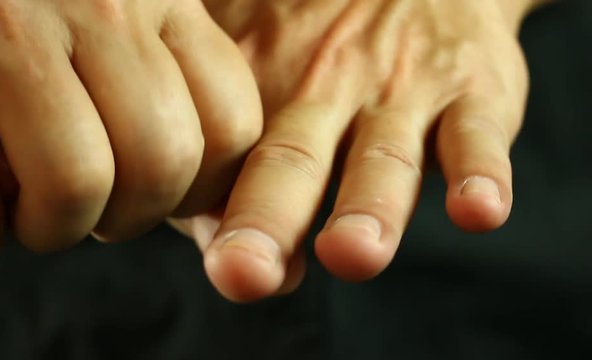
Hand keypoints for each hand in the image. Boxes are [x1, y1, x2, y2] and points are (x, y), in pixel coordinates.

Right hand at [0, 0, 261, 263]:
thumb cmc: (33, 11)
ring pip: (76, 183)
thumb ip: (164, 77)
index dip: (198, 189)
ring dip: (52, 227)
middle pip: (162, 163)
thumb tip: (194, 183)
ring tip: (28, 208)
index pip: (232, 126)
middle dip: (127, 217)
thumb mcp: (121, 18)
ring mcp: (8, 27)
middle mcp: (99, 4)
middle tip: (89, 208)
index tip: (154, 193)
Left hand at [183, 0, 545, 301]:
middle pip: (291, 160)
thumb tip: (208, 238)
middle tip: (243, 272)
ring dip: (366, 209)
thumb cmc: (325, 39)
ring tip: (352, 254)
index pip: (227, 165)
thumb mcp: (263, 60)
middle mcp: (324, 88)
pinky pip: (477, 134)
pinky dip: (480, 174)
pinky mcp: (471, 89)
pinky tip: (478, 211)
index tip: (216, 266)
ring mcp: (401, 90)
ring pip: (383, 158)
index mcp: (263, 90)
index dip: (215, 220)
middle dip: (266, 219)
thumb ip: (230, 154)